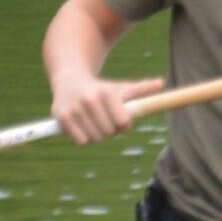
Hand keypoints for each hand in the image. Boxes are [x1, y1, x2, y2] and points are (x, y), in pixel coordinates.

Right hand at [50, 73, 164, 144]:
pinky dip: (84, 138)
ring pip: (95, 138)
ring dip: (97, 134)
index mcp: (106, 92)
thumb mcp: (120, 87)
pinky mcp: (61, 116)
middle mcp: (89, 99)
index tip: (121, 120)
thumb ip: (141, 88)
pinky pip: (81, 141)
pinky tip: (82, 126)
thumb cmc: (100, 88)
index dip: (124, 125)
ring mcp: (74, 108)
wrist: (69, 79)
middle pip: (109, 132)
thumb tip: (160, 84)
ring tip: (93, 121)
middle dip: (110, 130)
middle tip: (105, 120)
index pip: (123, 123)